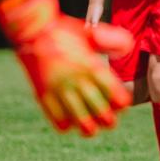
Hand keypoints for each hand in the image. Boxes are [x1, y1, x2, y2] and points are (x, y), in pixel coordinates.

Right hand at [0, 0, 132, 136]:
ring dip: (88, 127)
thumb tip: (127, 48)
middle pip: (98, 108)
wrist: (32, 30)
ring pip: (78, 117)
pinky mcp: (43, 94)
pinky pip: (56, 117)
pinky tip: (69, 123)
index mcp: (90, 65)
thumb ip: (111, 40)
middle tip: (111, 122)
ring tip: (92, 130)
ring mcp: (59, 88)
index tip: (124, 105)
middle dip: (108, 120)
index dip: (120, 101)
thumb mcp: (92, 32)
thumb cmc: (65, 30)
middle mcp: (76, 79)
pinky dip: (65, 124)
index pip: (112, 90)